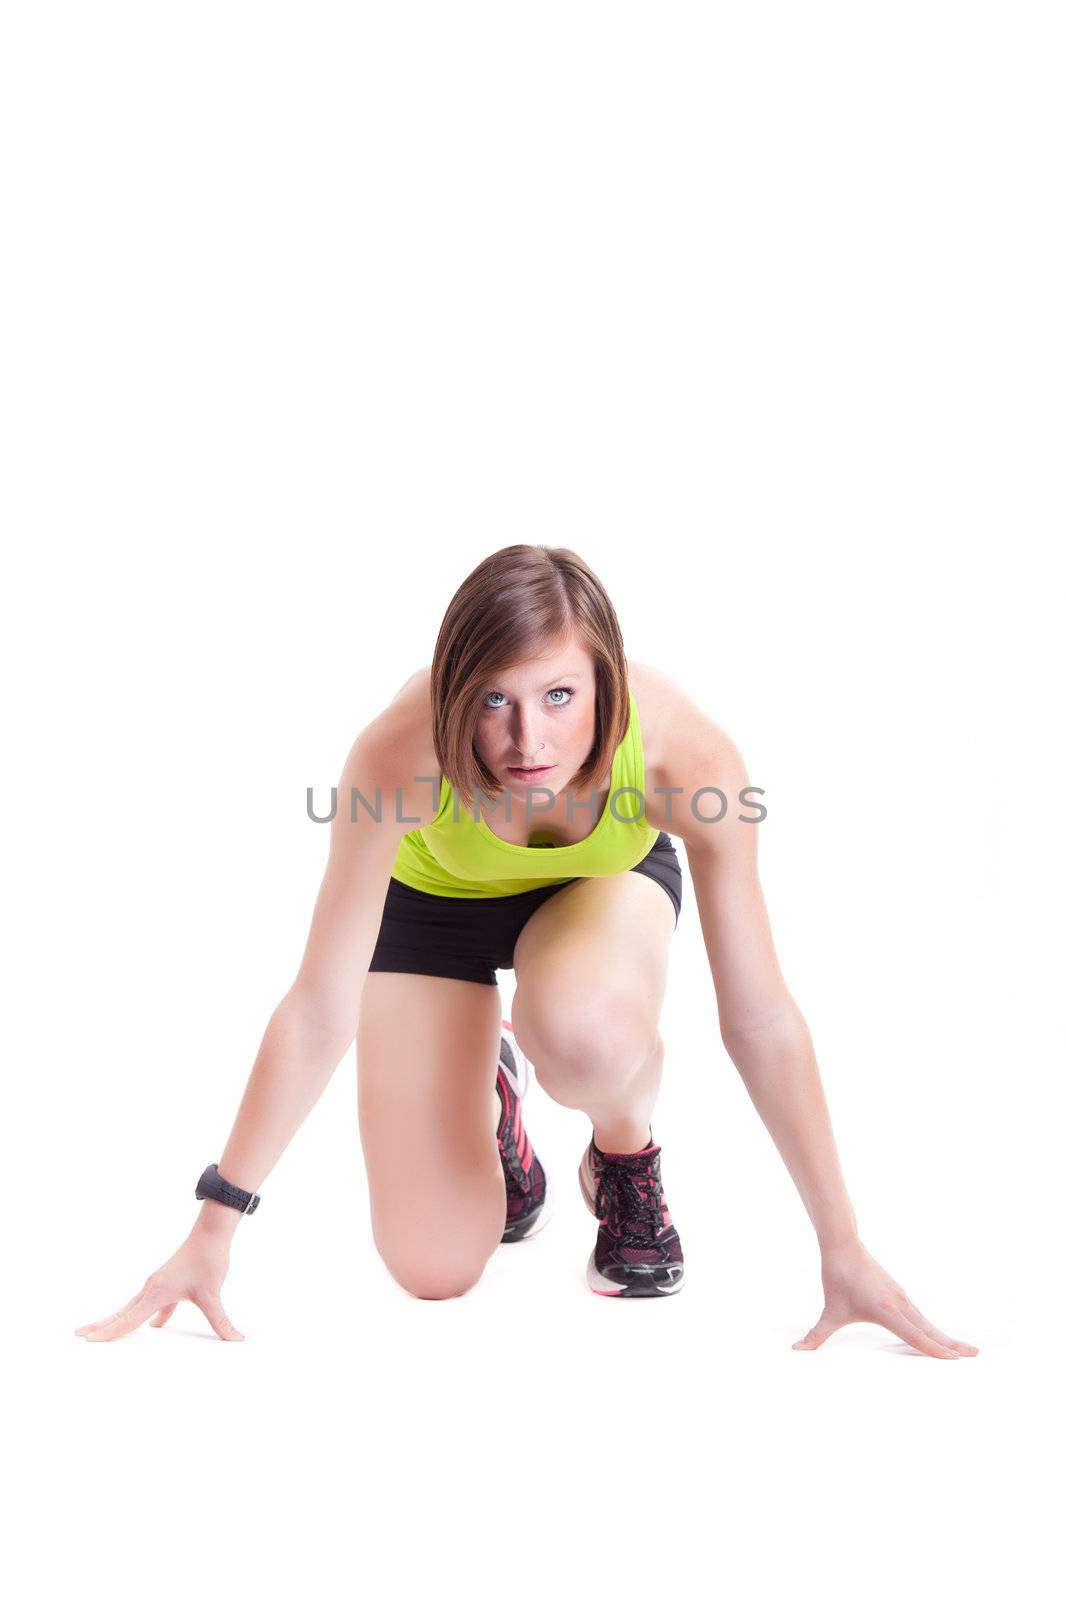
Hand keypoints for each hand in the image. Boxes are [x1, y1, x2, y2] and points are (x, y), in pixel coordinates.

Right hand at [74, 1230, 244, 1342]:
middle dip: (101, 1325)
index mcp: (157, 1292)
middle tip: (78, 1335)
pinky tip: (154, 1327)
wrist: (211, 1232)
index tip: (89, 1340)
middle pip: (122, 1312)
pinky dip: (145, 1315)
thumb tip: (235, 1339)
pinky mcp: (167, 1282)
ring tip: (102, 1331)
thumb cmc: (208, 1258)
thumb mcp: (212, 1294)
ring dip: (117, 1320)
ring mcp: (158, 1284)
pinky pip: (150, 1303)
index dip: (109, 1332)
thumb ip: (221, 1320)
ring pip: (132, 1307)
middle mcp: (152, 1287)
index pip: (129, 1319)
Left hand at [792, 1238, 977, 1358]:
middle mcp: (899, 1304)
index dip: (933, 1349)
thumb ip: (816, 1336)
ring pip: (927, 1322)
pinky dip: (933, 1328)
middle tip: (975, 1356)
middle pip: (929, 1329)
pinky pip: (921, 1316)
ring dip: (946, 1336)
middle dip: (951, 1345)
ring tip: (965, 1350)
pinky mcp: (900, 1295)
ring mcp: (902, 1298)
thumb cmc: (838, 1278)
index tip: (954, 1360)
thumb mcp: (830, 1311)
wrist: (844, 1246)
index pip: (914, 1335)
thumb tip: (796, 1351)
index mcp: (886, 1310)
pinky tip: (938, 1336)